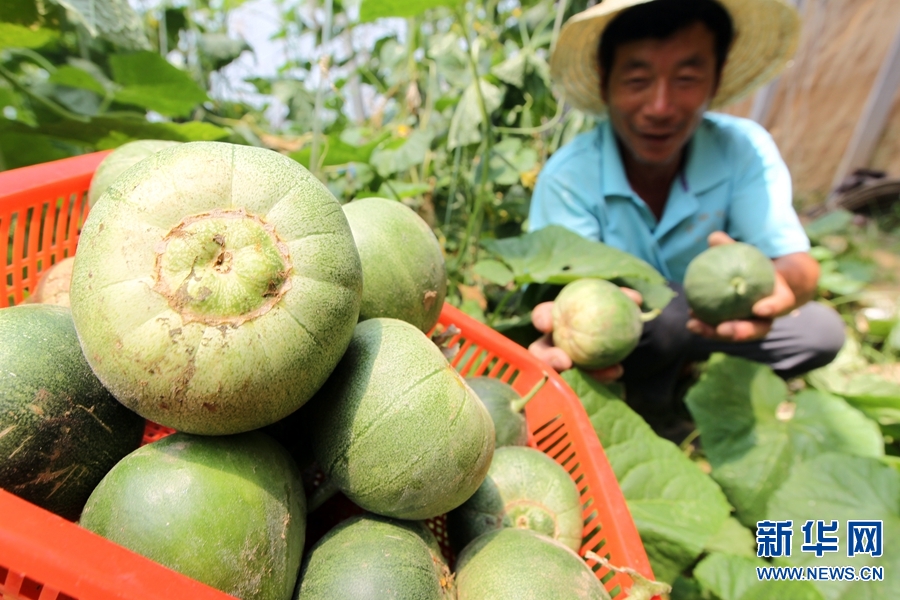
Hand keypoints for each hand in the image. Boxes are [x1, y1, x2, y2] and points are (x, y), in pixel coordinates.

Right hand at [527, 286, 642, 381]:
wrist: (627, 338)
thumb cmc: (613, 314)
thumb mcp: (620, 304)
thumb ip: (625, 299)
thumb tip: (634, 298)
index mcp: (558, 319)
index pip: (543, 316)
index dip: (541, 319)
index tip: (549, 324)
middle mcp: (555, 342)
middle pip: (540, 351)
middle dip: (547, 358)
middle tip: (566, 362)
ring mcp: (564, 363)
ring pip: (558, 373)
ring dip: (571, 375)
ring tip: (591, 375)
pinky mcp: (578, 378)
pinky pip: (585, 381)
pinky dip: (601, 376)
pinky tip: (616, 371)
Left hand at [686, 232, 796, 341]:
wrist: (761, 282)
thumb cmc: (755, 265)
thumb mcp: (748, 255)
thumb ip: (732, 248)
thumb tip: (713, 237)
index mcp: (779, 297)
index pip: (781, 304)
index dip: (772, 308)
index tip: (759, 309)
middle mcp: (768, 316)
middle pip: (758, 329)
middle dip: (741, 332)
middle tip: (723, 329)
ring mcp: (753, 324)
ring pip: (737, 334)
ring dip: (714, 333)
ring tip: (694, 325)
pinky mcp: (737, 327)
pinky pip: (722, 329)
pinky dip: (706, 326)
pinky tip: (691, 320)